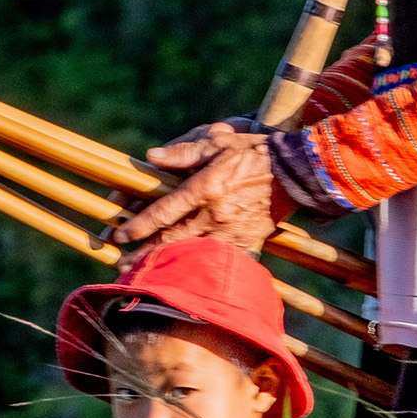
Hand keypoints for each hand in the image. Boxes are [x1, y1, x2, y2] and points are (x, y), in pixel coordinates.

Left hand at [111, 122, 294, 259]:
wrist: (298, 170)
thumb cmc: (254, 151)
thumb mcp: (218, 142)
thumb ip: (184, 152)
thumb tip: (152, 157)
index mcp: (206, 188)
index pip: (163, 212)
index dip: (138, 226)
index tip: (119, 234)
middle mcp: (217, 214)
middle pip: (172, 240)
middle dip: (144, 253)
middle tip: (121, 263)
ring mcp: (233, 231)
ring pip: (192, 254)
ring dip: (167, 265)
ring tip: (146, 275)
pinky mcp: (248, 241)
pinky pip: (217, 258)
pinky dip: (198, 266)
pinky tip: (184, 274)